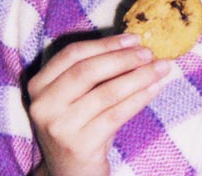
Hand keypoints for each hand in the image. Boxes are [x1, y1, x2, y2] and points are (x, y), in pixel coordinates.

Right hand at [27, 34, 170, 175]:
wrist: (70, 171)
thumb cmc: (82, 124)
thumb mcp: (79, 95)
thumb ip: (96, 71)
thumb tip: (136, 44)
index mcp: (40, 85)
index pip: (73, 54)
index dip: (106, 43)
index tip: (134, 38)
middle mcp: (43, 105)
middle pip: (88, 70)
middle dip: (124, 58)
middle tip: (150, 53)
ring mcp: (59, 127)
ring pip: (106, 92)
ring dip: (139, 77)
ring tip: (162, 68)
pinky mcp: (79, 145)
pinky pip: (116, 114)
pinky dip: (139, 98)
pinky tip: (156, 88)